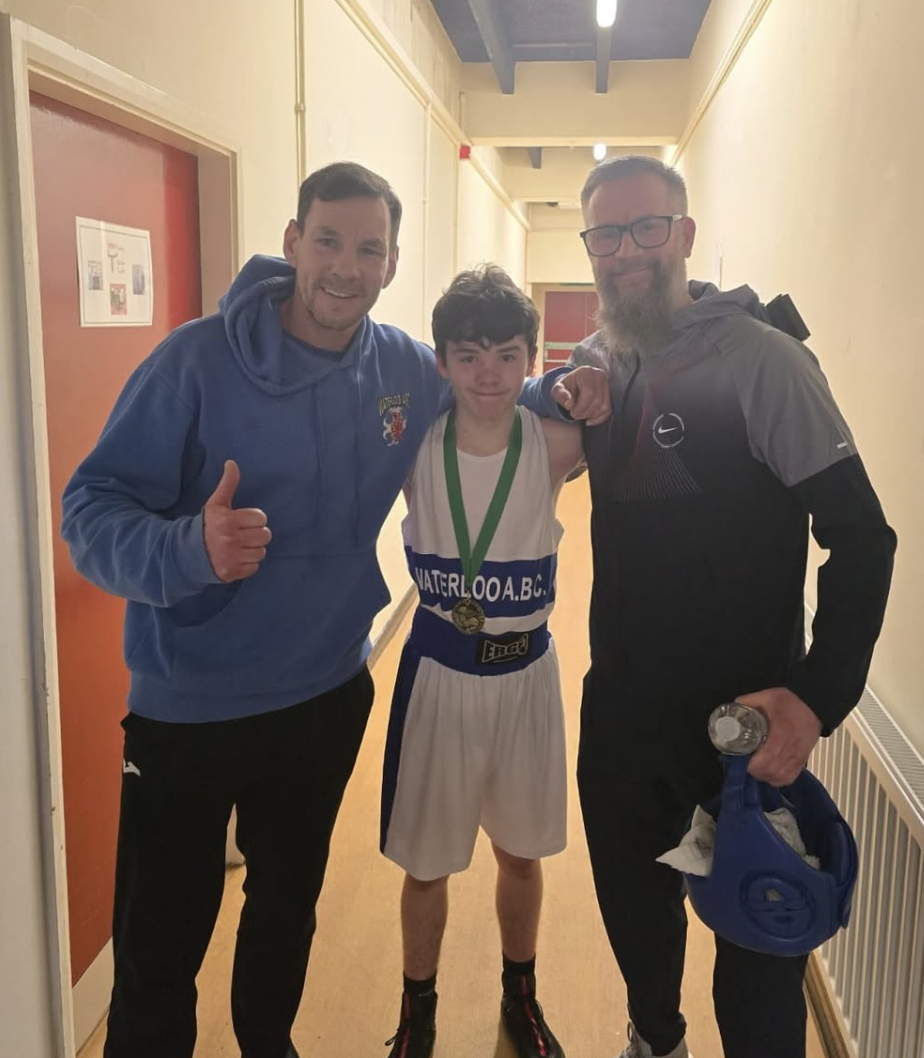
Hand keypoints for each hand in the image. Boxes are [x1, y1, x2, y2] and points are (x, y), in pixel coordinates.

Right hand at [202, 460, 271, 581]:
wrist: (188, 553)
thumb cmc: (206, 525)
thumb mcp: (216, 503)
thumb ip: (228, 484)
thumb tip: (232, 463)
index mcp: (228, 520)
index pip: (261, 518)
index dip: (254, 519)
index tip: (243, 521)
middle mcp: (230, 540)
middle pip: (265, 535)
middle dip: (256, 534)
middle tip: (244, 534)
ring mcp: (231, 558)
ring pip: (261, 552)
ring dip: (253, 549)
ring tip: (240, 546)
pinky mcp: (232, 573)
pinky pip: (255, 567)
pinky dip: (248, 564)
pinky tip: (237, 558)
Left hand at [550, 366, 611, 425]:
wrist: (573, 385)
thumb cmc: (565, 388)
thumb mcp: (557, 390)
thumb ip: (560, 395)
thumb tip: (569, 405)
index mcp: (585, 372)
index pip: (589, 393)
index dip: (581, 407)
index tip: (572, 413)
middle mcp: (599, 375)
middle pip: (597, 400)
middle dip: (585, 412)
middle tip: (576, 415)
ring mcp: (607, 383)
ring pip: (604, 406)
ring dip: (592, 416)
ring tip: (582, 415)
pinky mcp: (610, 392)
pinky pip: (609, 409)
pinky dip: (599, 418)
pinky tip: (590, 420)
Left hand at [738, 687, 821, 785]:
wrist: (814, 707)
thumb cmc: (791, 703)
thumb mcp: (767, 696)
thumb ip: (749, 701)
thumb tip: (734, 707)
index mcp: (780, 734)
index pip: (766, 759)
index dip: (752, 765)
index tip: (741, 759)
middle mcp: (790, 749)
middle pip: (771, 771)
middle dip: (754, 771)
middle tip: (744, 762)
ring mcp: (797, 757)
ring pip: (779, 777)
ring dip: (764, 776)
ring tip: (755, 767)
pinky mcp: (802, 761)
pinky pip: (789, 778)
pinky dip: (776, 779)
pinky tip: (768, 772)